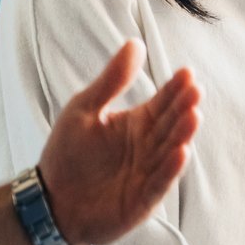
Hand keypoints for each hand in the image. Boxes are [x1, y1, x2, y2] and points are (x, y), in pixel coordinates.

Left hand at [35, 40, 199, 244]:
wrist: (49, 201)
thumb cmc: (68, 154)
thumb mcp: (85, 108)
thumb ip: (111, 80)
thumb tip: (135, 43)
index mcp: (137, 124)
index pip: (162, 102)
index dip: (175, 89)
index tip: (187, 72)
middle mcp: (148, 147)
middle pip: (170, 124)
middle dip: (184, 108)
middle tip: (195, 91)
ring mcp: (148, 173)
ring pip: (170, 151)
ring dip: (182, 135)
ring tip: (193, 116)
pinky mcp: (142, 200)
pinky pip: (160, 182)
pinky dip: (170, 169)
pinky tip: (181, 152)